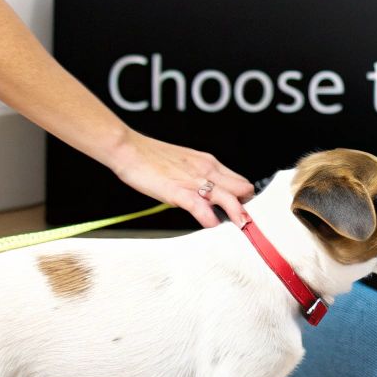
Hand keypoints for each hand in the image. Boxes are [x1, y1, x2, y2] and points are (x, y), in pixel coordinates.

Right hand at [104, 131, 255, 228]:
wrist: (129, 149)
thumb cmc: (152, 156)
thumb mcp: (185, 162)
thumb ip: (200, 176)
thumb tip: (209, 193)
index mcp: (209, 163)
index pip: (240, 182)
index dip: (246, 198)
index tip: (247, 211)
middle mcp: (206, 170)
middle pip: (242, 190)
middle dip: (247, 208)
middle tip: (247, 223)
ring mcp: (194, 180)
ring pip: (229, 198)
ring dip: (237, 215)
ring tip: (241, 227)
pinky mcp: (178, 191)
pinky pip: (201, 207)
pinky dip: (210, 219)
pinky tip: (211, 225)